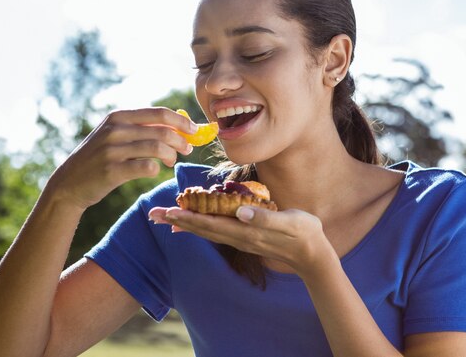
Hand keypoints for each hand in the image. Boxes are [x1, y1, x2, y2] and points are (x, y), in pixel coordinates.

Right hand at [47, 108, 196, 210]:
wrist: (69, 183)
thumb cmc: (99, 158)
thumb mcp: (114, 135)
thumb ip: (141, 128)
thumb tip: (179, 126)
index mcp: (118, 117)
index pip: (159, 113)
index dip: (181, 121)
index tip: (194, 130)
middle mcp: (114, 130)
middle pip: (162, 131)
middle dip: (181, 140)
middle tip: (187, 149)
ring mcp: (111, 150)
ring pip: (157, 148)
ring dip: (171, 155)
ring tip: (171, 161)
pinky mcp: (111, 171)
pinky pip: (146, 167)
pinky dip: (156, 169)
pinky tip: (154, 170)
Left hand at [149, 205, 334, 276]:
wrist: (312, 254)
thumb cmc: (304, 233)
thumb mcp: (290, 223)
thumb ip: (265, 218)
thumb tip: (240, 212)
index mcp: (246, 231)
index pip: (211, 224)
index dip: (188, 217)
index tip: (168, 211)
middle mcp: (239, 237)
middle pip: (202, 229)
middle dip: (178, 220)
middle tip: (154, 214)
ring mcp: (241, 238)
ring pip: (207, 231)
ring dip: (185, 224)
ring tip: (166, 218)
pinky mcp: (244, 237)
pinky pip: (216, 231)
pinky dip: (200, 226)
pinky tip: (192, 223)